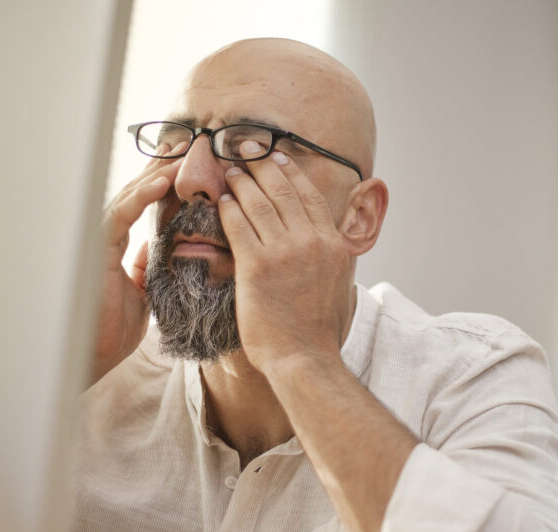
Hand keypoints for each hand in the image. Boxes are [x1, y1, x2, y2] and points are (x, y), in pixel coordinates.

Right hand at [90, 143, 184, 384]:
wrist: (94, 354)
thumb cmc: (112, 328)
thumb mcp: (141, 292)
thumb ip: (143, 267)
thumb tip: (151, 247)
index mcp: (117, 244)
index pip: (142, 204)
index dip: (163, 181)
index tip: (188, 162)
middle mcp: (106, 236)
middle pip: (135, 191)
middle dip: (161, 166)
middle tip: (189, 143)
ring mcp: (99, 239)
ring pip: (128, 195)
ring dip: (156, 172)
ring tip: (182, 153)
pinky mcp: (96, 248)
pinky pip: (120, 214)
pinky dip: (141, 195)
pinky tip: (162, 180)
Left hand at [218, 142, 353, 373]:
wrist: (305, 357)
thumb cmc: (316, 330)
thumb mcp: (337, 284)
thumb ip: (329, 257)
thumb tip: (324, 244)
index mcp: (332, 244)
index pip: (309, 196)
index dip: (290, 172)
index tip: (276, 157)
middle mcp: (311, 241)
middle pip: (283, 191)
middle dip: (262, 164)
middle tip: (247, 148)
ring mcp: (285, 252)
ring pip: (259, 203)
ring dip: (242, 182)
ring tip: (230, 169)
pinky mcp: (257, 266)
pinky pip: (238, 226)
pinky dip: (228, 209)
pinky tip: (221, 200)